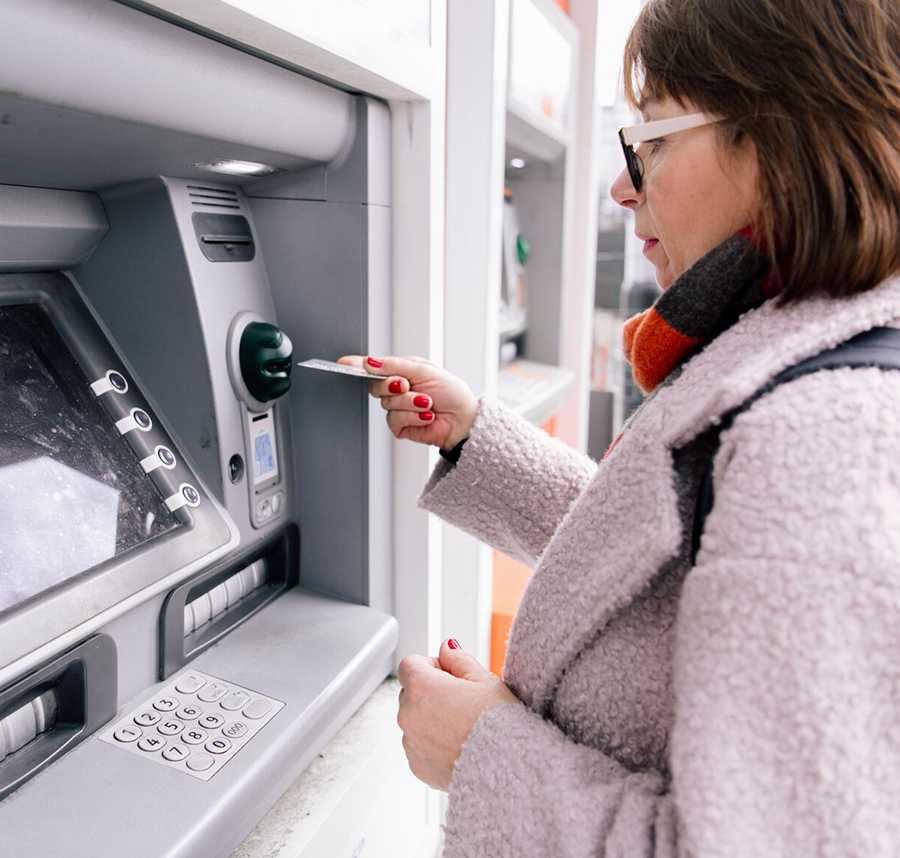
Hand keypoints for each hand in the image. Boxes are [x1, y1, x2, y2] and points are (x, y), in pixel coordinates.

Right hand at [337, 354, 477, 448]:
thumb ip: (394, 366)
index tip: (344, 363)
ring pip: (387, 404)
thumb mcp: (424, 370)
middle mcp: (397, 389)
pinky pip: (395, 420)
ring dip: (410, 403)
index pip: (374, 367)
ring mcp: (398, 408)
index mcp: (402, 371)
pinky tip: (426, 416)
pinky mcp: (400, 427)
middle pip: (376, 386)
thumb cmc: (451, 393)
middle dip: (392, 385)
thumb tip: (370, 362)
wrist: (464, 419)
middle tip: (406, 385)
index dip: (358, 366)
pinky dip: (413, 417)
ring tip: (427, 403)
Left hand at [397, 639, 519, 790]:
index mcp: (421, 688)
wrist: (509, 769)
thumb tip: (446, 648)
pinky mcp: (418, 767)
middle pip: (411, 693)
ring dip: (431, 719)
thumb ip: (458, 659)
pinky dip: (433, 744)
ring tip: (465, 726)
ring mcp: (411, 743)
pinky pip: (420, 747)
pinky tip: (460, 745)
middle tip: (463, 701)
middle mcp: (408, 715)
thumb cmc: (499, 723)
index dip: (431, 666)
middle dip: (431, 692)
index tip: (452, 675)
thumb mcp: (484, 679)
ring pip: (415, 721)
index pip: (410, 664)